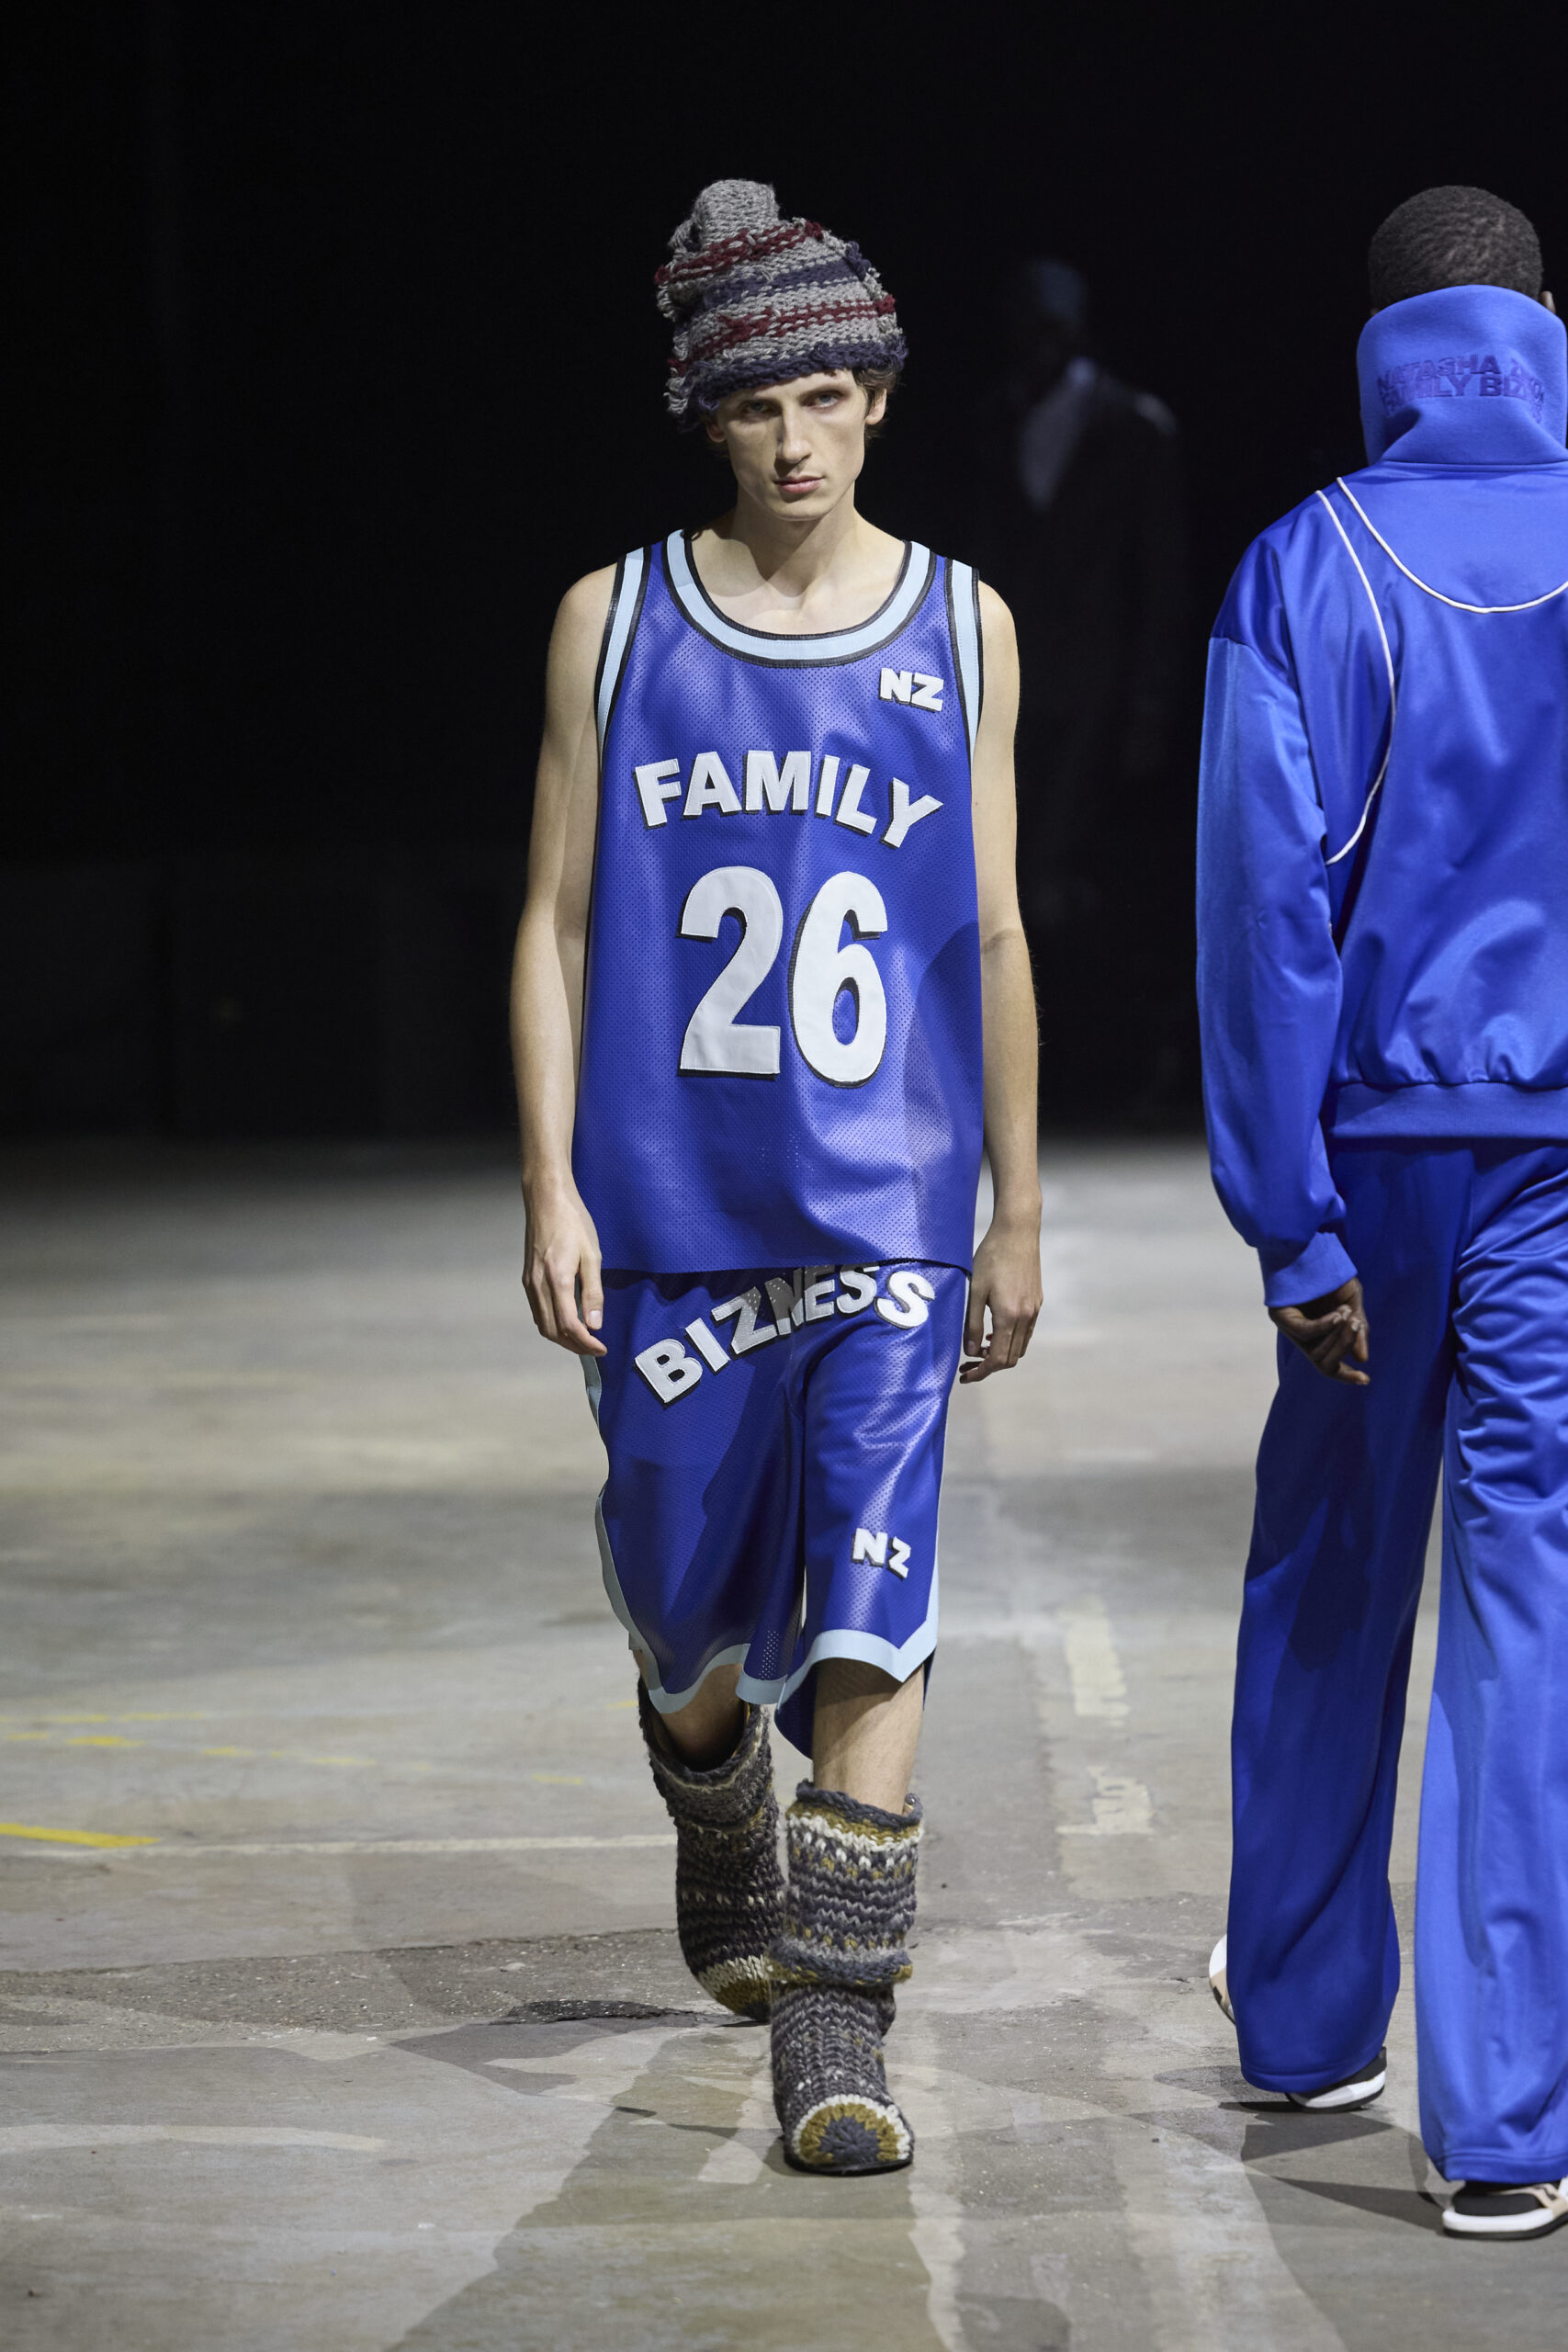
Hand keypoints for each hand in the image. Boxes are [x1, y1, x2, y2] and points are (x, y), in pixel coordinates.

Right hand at [523, 1179, 605, 1356]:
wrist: (546, 1199)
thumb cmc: (573, 1221)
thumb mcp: (593, 1254)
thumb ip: (593, 1291)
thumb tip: (595, 1323)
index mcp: (557, 1279)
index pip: (569, 1325)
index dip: (586, 1343)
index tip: (602, 1348)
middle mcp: (538, 1285)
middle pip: (553, 1331)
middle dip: (574, 1346)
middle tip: (594, 1349)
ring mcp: (529, 1282)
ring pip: (542, 1324)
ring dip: (562, 1338)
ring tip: (583, 1340)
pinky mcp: (527, 1278)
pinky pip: (537, 1311)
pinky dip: (552, 1324)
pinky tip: (566, 1321)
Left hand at [960, 1216, 1042, 1382]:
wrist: (1017, 1233)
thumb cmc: (991, 1257)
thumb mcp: (974, 1291)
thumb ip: (973, 1323)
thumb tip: (970, 1352)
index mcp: (1009, 1316)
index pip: (998, 1359)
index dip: (981, 1371)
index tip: (965, 1375)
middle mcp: (1026, 1317)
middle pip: (1010, 1358)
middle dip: (989, 1366)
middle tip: (967, 1364)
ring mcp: (1034, 1310)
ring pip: (1019, 1347)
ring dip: (1000, 1353)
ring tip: (979, 1348)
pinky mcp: (1037, 1302)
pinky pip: (1025, 1332)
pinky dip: (1010, 1340)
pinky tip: (994, 1331)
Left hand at [1269, 1276, 1368, 1386]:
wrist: (1309, 1244)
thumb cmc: (1330, 1272)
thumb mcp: (1350, 1301)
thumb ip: (1355, 1330)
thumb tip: (1363, 1359)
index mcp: (1319, 1334)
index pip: (1329, 1364)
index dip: (1346, 1375)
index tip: (1365, 1380)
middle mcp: (1302, 1336)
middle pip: (1323, 1363)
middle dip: (1344, 1347)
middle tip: (1357, 1325)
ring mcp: (1288, 1327)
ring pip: (1315, 1351)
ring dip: (1337, 1336)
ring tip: (1349, 1314)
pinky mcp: (1278, 1316)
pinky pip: (1305, 1332)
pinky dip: (1325, 1326)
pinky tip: (1339, 1314)